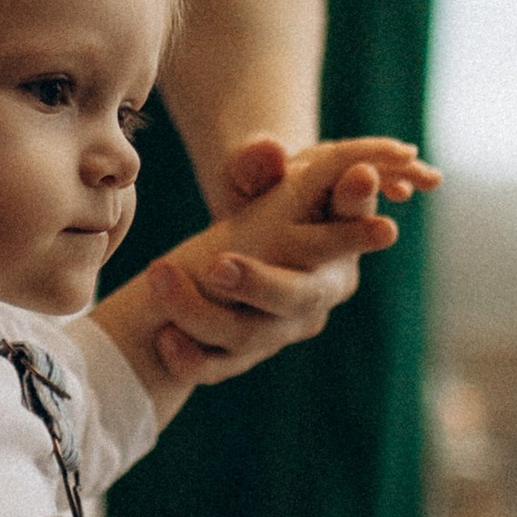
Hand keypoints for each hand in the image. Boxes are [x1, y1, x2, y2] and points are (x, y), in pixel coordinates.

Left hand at [145, 132, 439, 388]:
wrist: (236, 238)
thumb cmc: (262, 191)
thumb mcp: (262, 168)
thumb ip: (261, 160)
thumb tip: (269, 151)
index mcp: (339, 237)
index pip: (351, 226)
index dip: (355, 218)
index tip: (357, 188)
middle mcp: (320, 290)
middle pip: (300, 297)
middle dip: (259, 284)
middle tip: (216, 265)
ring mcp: (282, 329)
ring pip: (249, 334)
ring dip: (200, 310)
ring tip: (159, 274)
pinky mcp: (244, 353)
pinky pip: (218, 366)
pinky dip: (190, 357)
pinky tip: (164, 335)